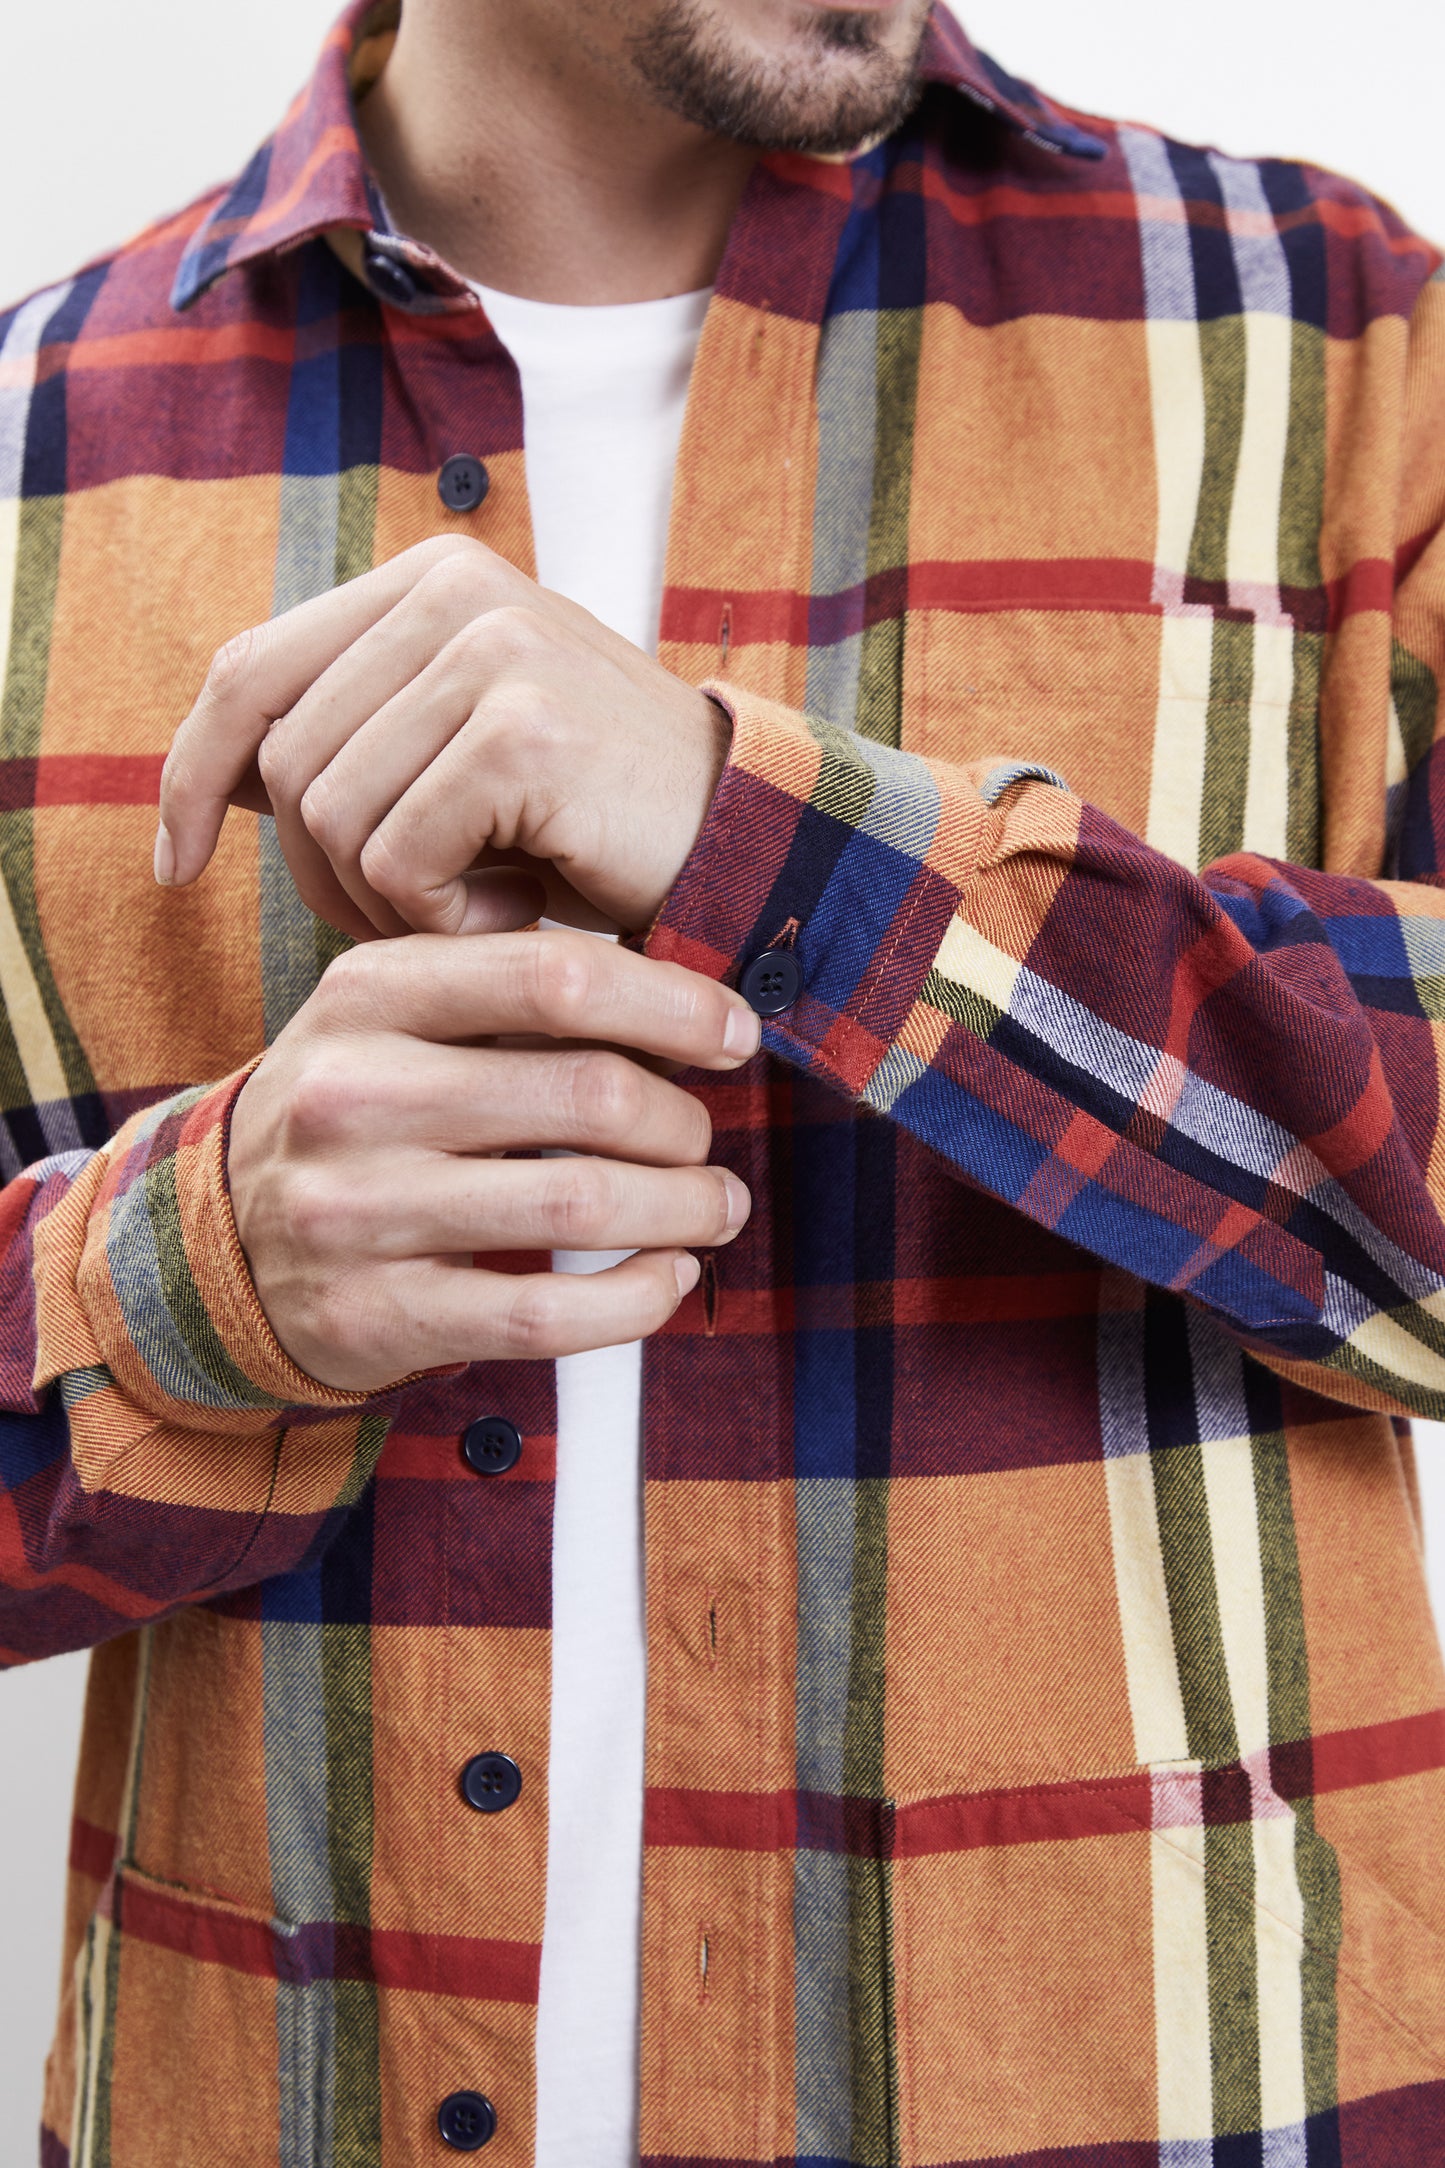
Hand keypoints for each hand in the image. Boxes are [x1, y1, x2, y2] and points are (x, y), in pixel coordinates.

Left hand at [156, 536, 731, 941]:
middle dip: (320, 876)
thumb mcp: (460, 754)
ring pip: (329, 816)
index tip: (176, 867)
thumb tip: (208, 782)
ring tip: (481, 906)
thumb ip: (356, 734)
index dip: (192, 774)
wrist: (743, 848)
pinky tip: (517, 909)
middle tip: (419, 914)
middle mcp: (455, 591)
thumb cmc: (593, 822)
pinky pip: (398, 858)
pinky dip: (443, 917)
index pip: (251, 671)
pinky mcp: (520, 729)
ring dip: (387, 902)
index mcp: (429, 581)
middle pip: (284, 761)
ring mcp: (491, 652)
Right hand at [228, 928, 757, 1390]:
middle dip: (685, 1123)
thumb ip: (504, 992)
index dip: (674, 1005)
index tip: (735, 1035)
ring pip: (581, 1206)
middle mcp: (353, 1095)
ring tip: (714, 1207)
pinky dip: (636, 1299)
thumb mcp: (389, 1019)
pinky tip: (665, 1278)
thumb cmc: (348, 1116)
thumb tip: (683, 997)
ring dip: (684, 1209)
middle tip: (706, 1141)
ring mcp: (356, 1210)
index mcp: (368, 995)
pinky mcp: (374, 1313)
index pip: (558, 978)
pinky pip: (543, 1315)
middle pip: (589, 1093)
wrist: (213, 1246)